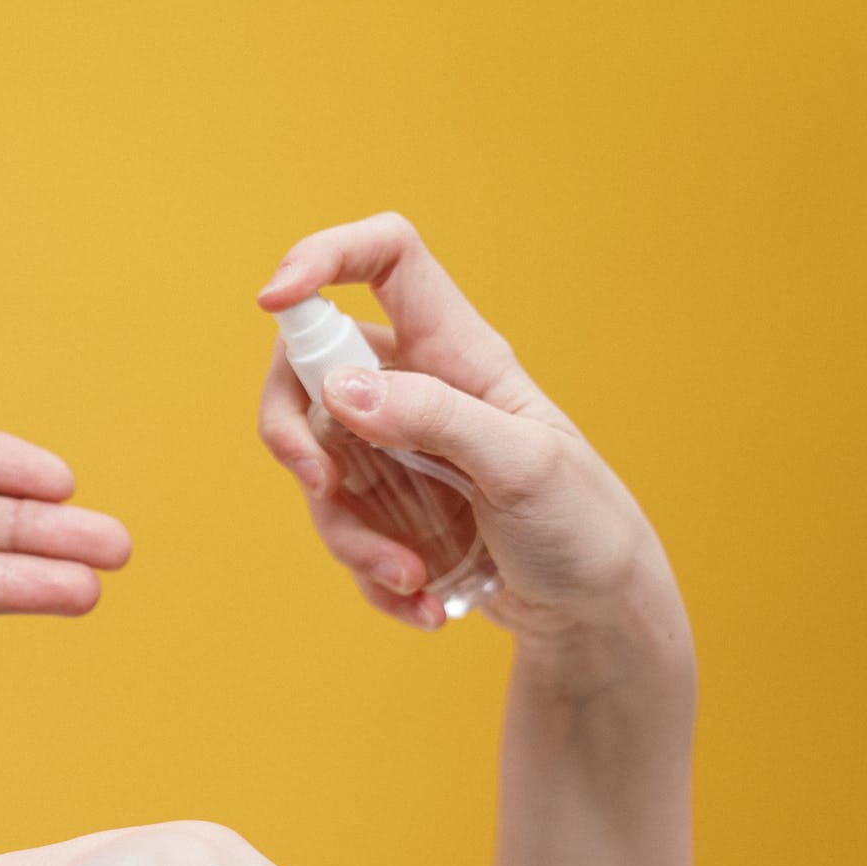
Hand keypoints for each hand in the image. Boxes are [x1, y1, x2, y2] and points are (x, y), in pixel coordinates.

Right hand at [255, 213, 672, 639]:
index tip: (272, 300)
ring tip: (412, 578)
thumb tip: (341, 389)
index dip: (323, 256)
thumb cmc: (582, 521)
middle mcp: (413, 387)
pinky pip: (339, 529)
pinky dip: (368, 575)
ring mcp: (391, 449)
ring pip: (315, 465)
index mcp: (457, 350)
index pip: (384, 258)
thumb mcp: (523, 465)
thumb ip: (435, 418)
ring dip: (349, 534)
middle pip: (308, 368)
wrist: (594, 608)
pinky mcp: (384, 508)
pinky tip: (421, 603)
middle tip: (320, 486)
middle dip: (293, 432)